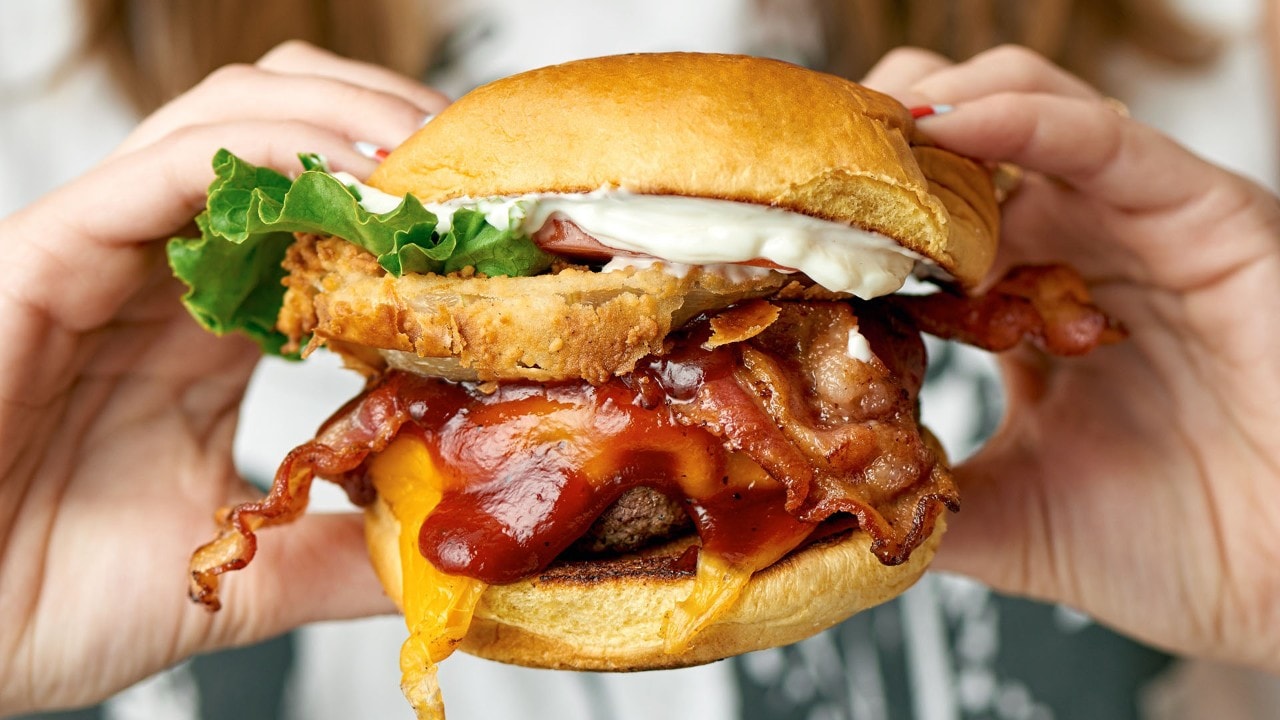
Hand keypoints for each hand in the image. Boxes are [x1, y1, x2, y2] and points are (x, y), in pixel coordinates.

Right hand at [0, 42, 447, 713]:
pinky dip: (267, 153)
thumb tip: (441, 555)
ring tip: (432, 166)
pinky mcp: (50, 252)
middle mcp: (165, 276)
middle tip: (478, 174)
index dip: (413, 208)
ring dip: (346, 123)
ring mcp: (109, 254)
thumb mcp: (237, 573)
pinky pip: (165, 167)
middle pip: (286, 136)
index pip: (324, 223)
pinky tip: (352, 179)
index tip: (500, 230)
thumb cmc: (42, 601)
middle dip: (389, 131)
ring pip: (232, 122)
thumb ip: (336, 554)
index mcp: (209, 332)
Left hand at [865, 46, 1279, 671]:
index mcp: (1031, 302)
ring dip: (934, 109)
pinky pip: (1105, 139)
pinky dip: (1024, 120)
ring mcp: (1138, 223)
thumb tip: (831, 500)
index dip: (855, 211)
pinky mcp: (1202, 213)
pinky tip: (950, 127)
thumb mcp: (1014, 514)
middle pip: (963, 147)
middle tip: (806, 163)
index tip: (776, 219)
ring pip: (1027, 112)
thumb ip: (930, 491)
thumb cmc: (1175, 546)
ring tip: (861, 134)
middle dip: (880, 143)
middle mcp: (1081, 247)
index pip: (929, 223)